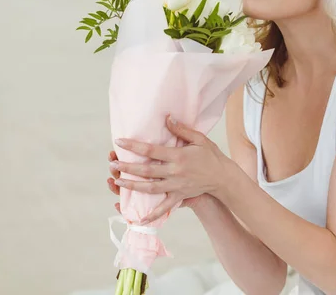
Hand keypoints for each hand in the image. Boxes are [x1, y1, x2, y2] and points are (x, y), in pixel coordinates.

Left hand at [109, 115, 230, 223]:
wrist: (223, 177)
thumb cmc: (211, 155)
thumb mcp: (199, 139)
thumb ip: (181, 130)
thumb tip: (167, 118)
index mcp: (178, 157)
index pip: (151, 151)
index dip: (134, 146)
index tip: (119, 141)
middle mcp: (175, 172)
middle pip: (146, 171)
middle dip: (127, 167)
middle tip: (112, 164)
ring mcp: (176, 186)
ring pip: (150, 188)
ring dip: (132, 186)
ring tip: (117, 182)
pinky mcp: (179, 196)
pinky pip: (164, 207)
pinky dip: (152, 214)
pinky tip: (139, 219)